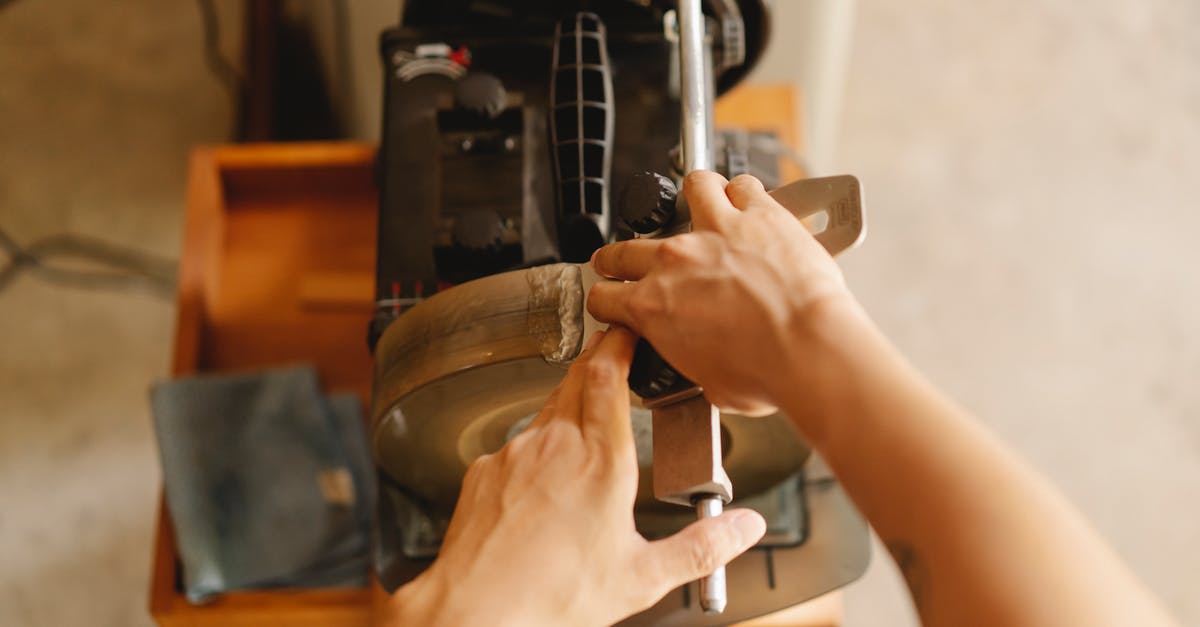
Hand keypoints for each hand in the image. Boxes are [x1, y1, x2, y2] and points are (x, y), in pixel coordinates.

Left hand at [387, 328, 766, 626]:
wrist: (477, 613)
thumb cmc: (550, 598)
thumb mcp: (642, 577)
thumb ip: (700, 547)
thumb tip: (743, 528)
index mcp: (601, 462)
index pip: (608, 375)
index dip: (620, 344)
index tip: (630, 333)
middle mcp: (554, 445)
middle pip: (576, 377)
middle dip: (598, 362)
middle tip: (613, 358)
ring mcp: (515, 454)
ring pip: (545, 409)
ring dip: (568, 404)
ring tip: (584, 426)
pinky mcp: (485, 471)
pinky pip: (515, 443)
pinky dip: (535, 446)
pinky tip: (542, 480)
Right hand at [588, 172, 856, 415]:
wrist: (808, 348)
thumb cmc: (767, 372)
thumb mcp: (712, 386)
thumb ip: (696, 366)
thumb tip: (706, 370)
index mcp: (653, 308)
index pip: (605, 297)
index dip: (606, 300)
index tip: (612, 301)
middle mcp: (675, 262)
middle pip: (628, 247)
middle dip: (619, 255)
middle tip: (623, 259)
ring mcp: (715, 231)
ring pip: (689, 191)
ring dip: (692, 198)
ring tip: (700, 204)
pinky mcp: (758, 214)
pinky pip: (742, 185)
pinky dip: (743, 192)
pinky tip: (749, 200)